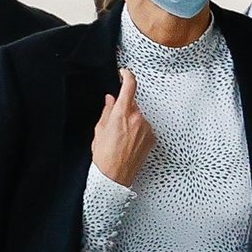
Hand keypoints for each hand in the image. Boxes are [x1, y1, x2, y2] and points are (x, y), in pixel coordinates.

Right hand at [91, 69, 155, 187]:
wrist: (114, 177)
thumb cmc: (105, 157)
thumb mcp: (100, 130)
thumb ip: (107, 111)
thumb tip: (111, 100)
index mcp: (122, 113)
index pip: (130, 85)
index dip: (127, 75)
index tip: (124, 73)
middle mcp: (137, 119)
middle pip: (133, 104)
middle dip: (124, 109)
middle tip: (115, 124)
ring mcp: (146, 129)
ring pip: (139, 117)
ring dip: (131, 122)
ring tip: (121, 139)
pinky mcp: (151, 138)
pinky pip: (144, 128)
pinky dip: (138, 132)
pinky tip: (129, 144)